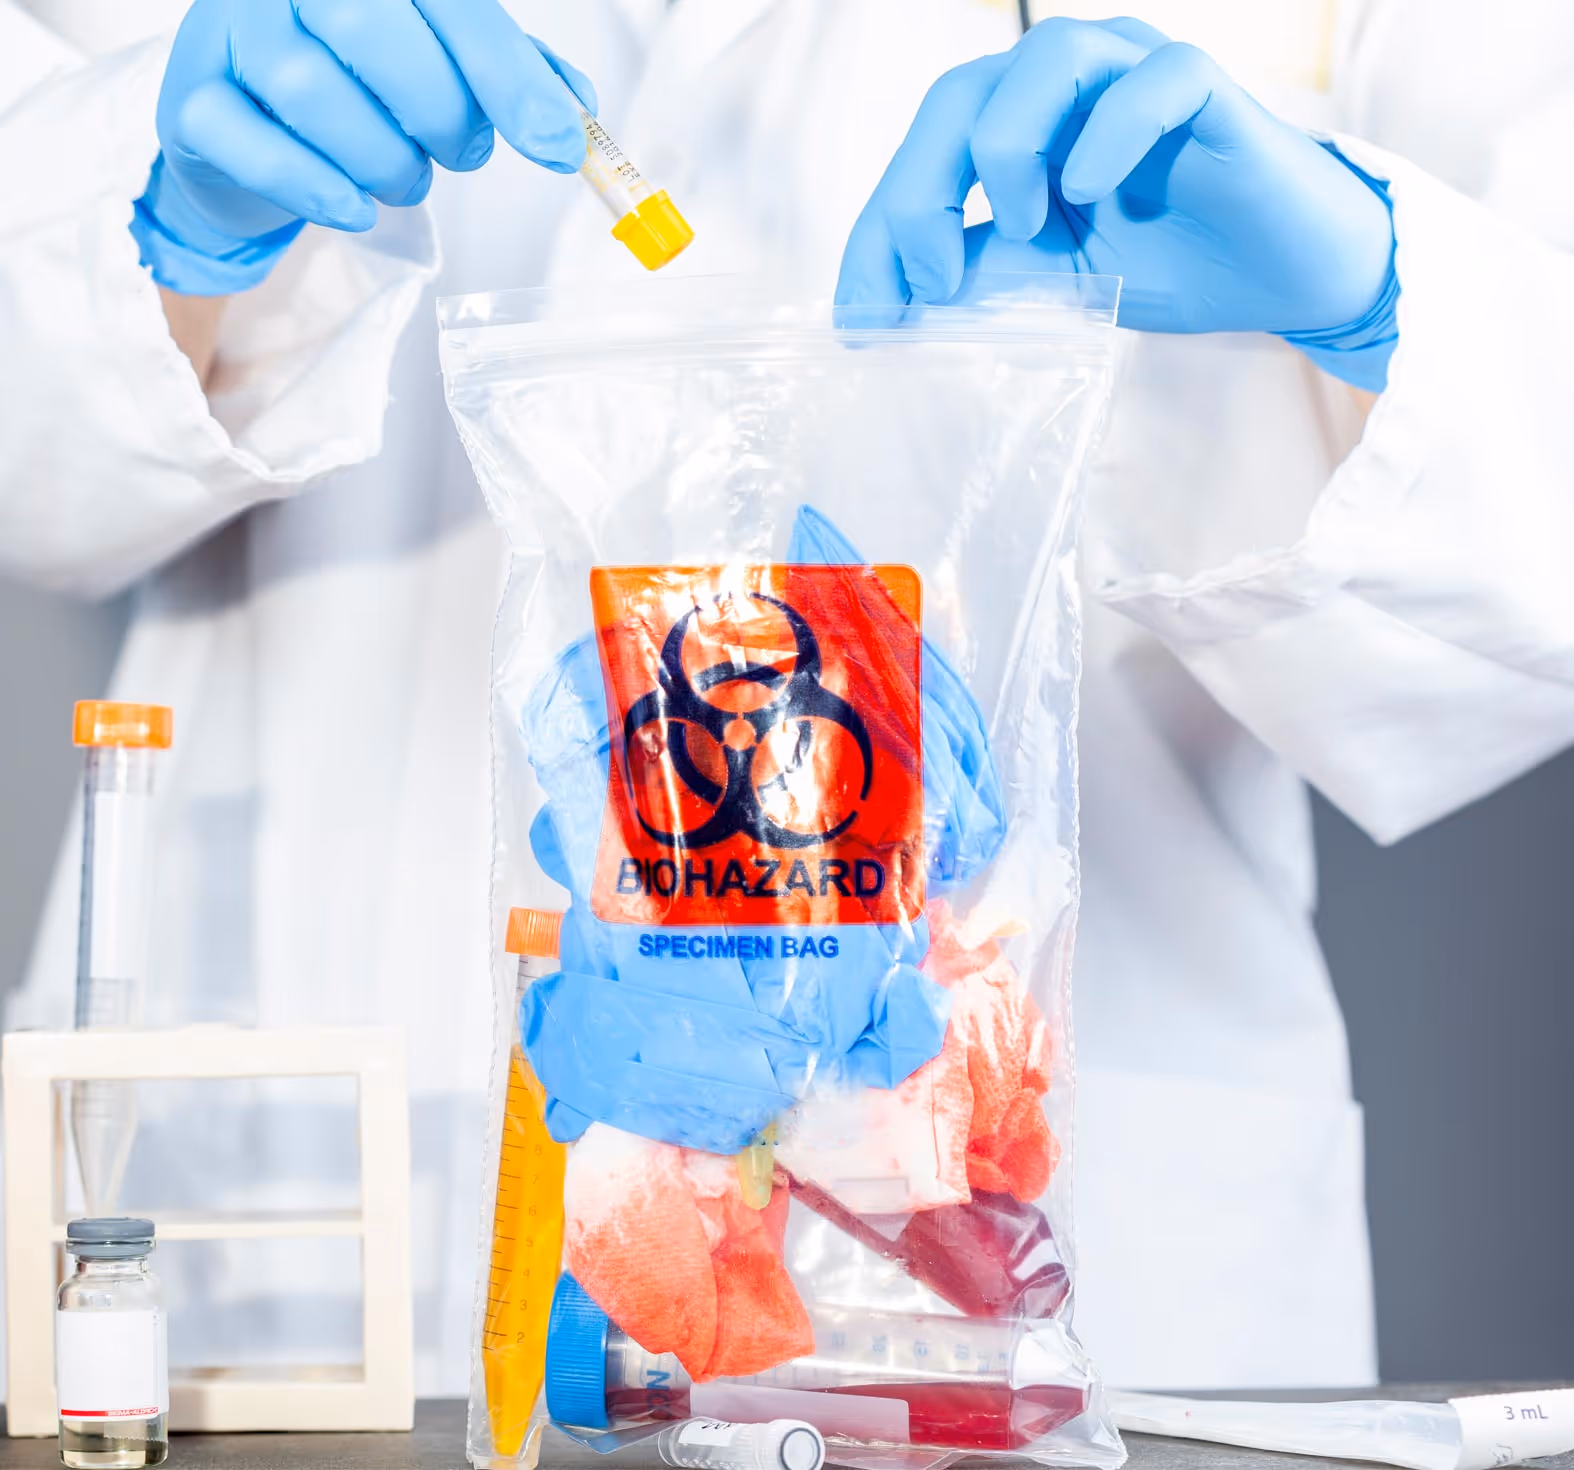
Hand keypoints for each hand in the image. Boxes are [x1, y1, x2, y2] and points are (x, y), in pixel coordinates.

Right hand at [133, 0, 595, 294]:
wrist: (250, 138)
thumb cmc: (360, 91)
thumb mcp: (444, 70)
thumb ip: (512, 78)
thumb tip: (575, 112)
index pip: (448, 4)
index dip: (508, 78)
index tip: (558, 146)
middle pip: (373, 35)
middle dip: (441, 115)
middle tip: (461, 155)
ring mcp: (228, 33)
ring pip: (315, 95)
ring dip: (384, 162)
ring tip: (402, 177)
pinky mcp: (192, 104)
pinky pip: (257, 147)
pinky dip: (320, 190)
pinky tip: (354, 206)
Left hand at [837, 18, 1397, 380]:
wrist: (1280, 275)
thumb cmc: (1166, 263)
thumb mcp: (1050, 286)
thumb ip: (979, 278)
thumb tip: (889, 307)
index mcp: (1023, 122)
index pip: (926, 151)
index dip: (880, 229)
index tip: (864, 315)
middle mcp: (1071, 83)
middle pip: (964, 94)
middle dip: (923, 189)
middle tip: (933, 276)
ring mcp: (1138, 74)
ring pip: (1048, 58)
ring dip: (1010, 146)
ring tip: (1026, 228)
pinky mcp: (1208, 90)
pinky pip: (1155, 82)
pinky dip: (1111, 134)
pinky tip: (1091, 197)